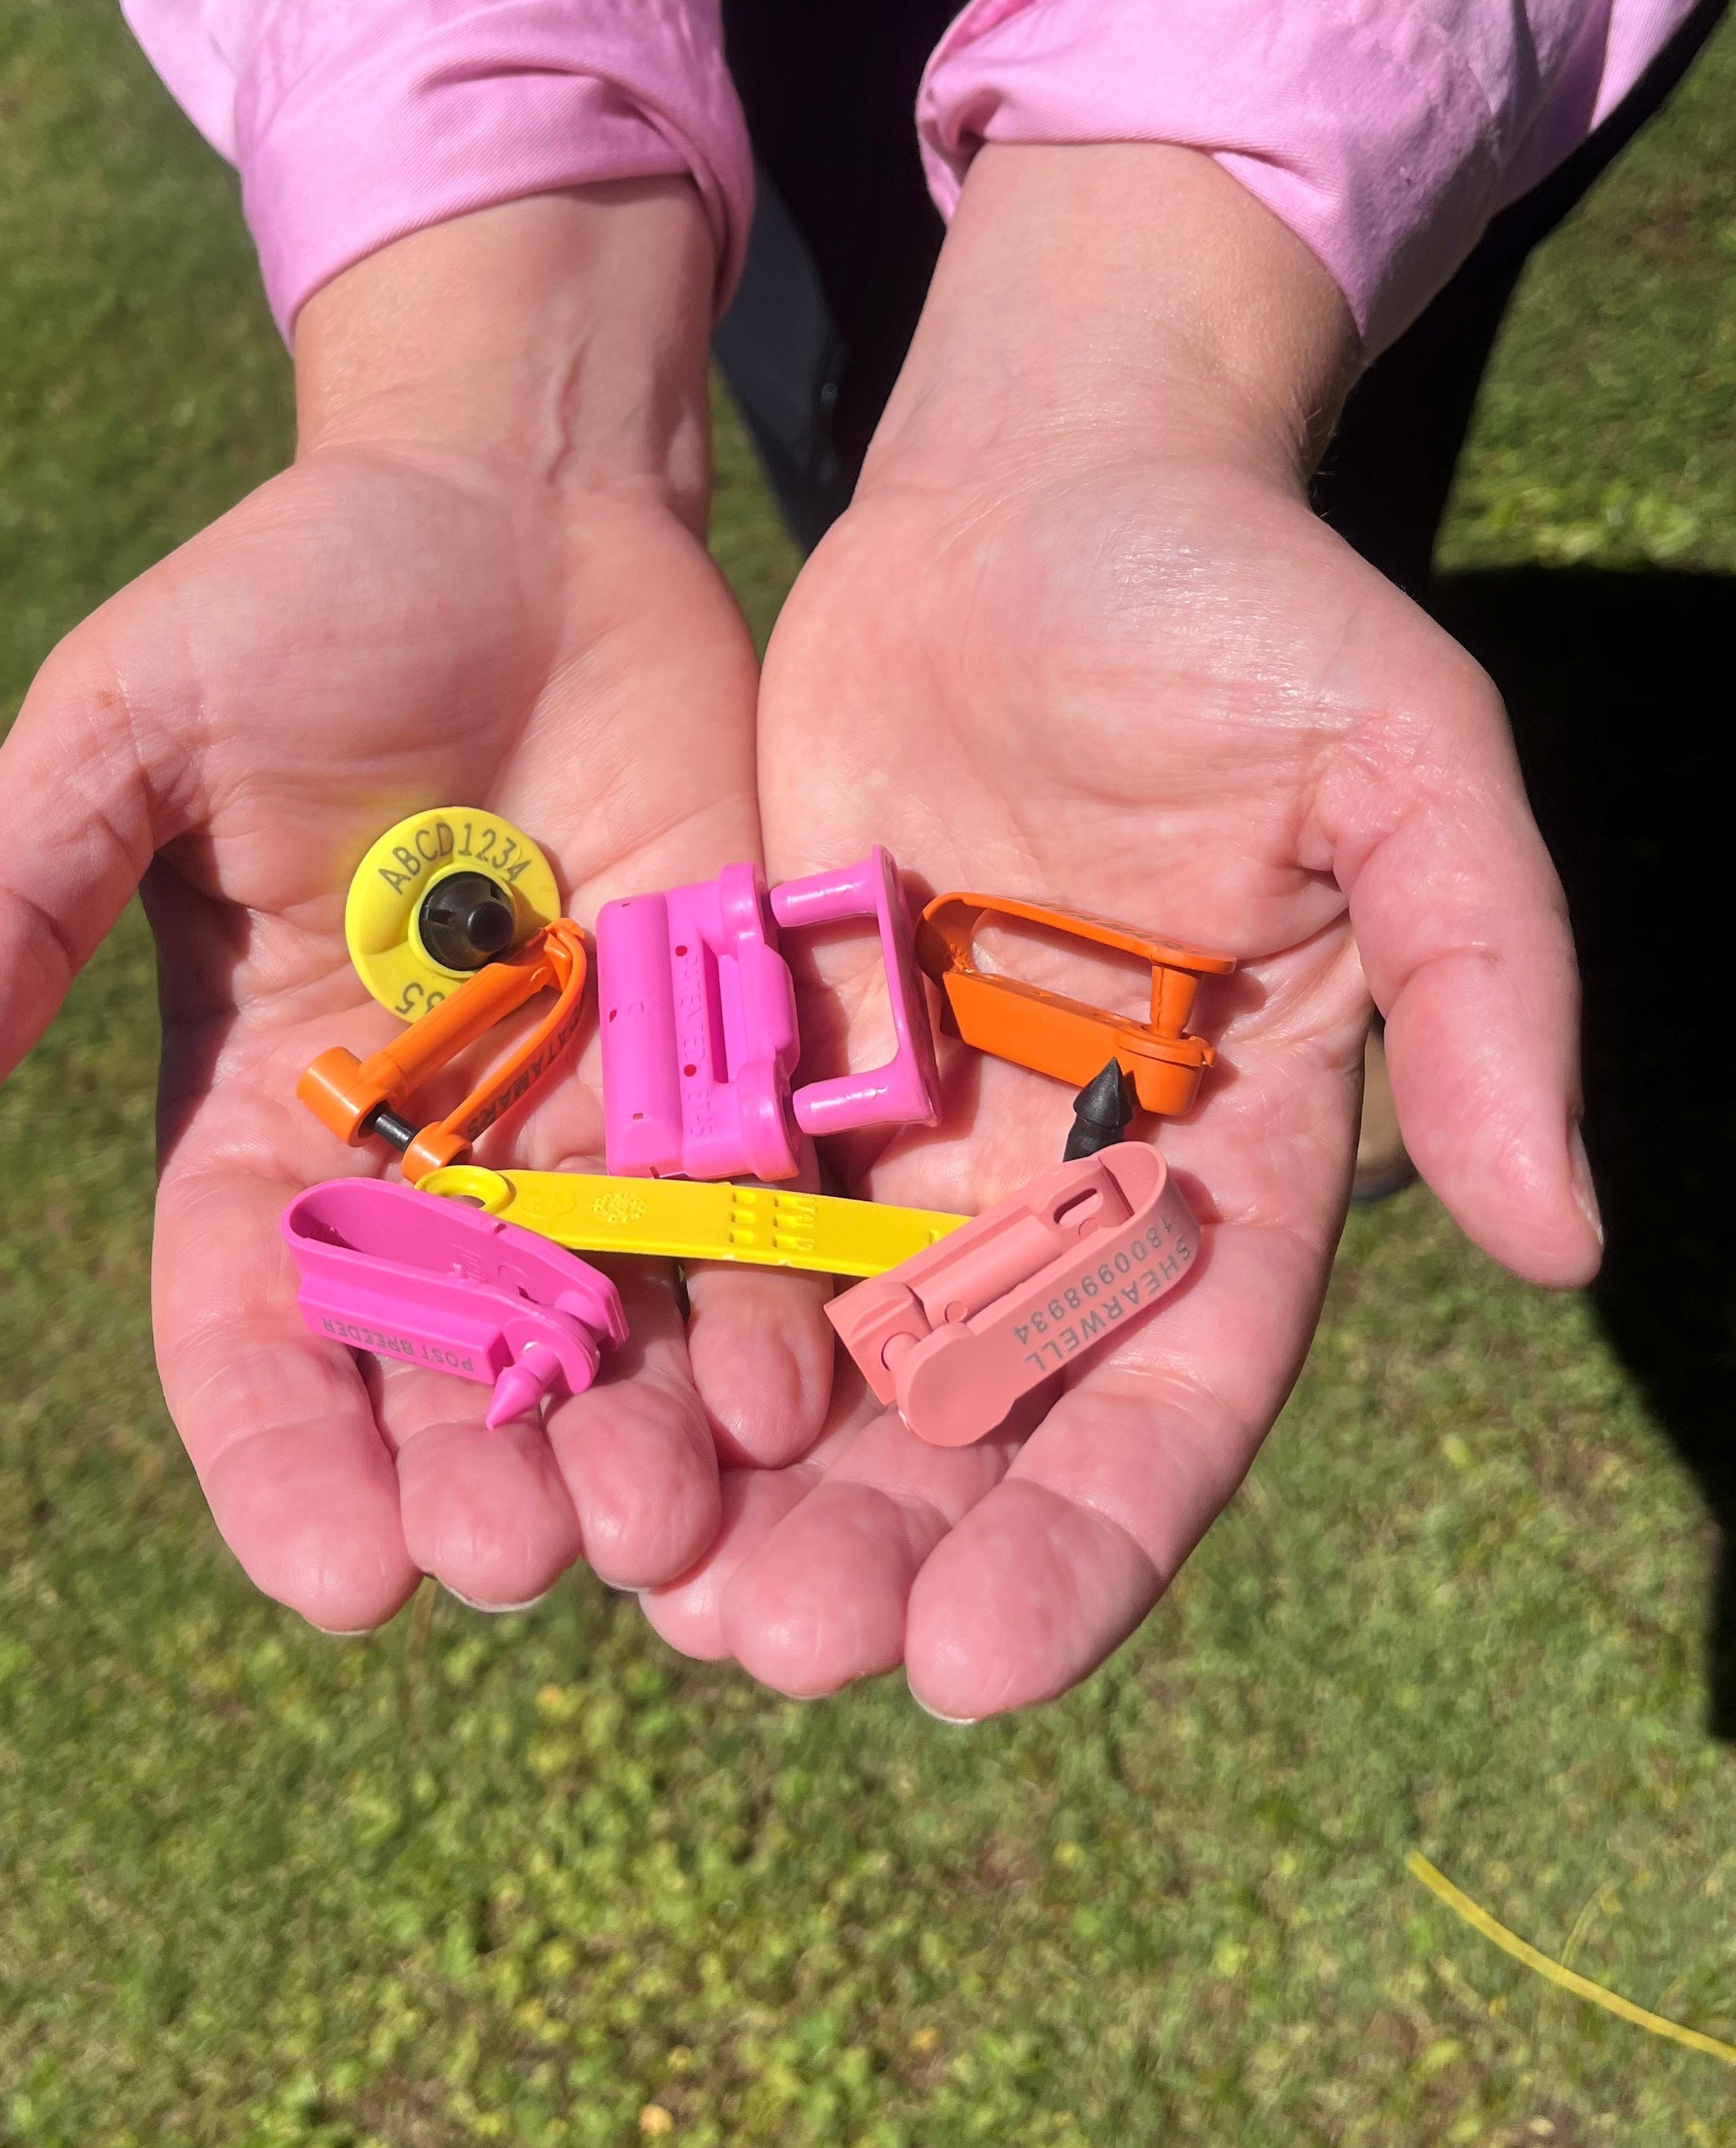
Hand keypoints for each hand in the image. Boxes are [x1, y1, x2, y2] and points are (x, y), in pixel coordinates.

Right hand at [0, 183, 811, 1629]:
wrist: (516, 502)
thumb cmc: (288, 602)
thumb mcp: (120, 736)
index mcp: (259, 1106)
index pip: (251, 1325)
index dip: (282, 1457)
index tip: (333, 1573)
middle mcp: (423, 1142)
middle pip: (442, 1359)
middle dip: (475, 1472)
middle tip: (515, 1562)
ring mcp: (582, 1105)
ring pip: (608, 1317)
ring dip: (635, 1431)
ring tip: (666, 1527)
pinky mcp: (719, 1041)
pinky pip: (747, 1202)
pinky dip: (765, 1300)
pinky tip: (792, 1391)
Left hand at [646, 144, 1600, 1717]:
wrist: (1044, 485)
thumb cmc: (1245, 610)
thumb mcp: (1405, 769)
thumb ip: (1482, 989)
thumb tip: (1569, 1240)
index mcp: (1230, 1153)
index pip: (1172, 1388)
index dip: (1087, 1532)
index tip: (981, 1663)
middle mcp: (1064, 1174)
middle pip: (980, 1414)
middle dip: (890, 1546)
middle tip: (777, 1654)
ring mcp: (912, 1122)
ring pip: (831, 1351)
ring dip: (753, 1483)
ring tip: (659, 1599)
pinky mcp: (776, 1046)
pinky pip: (713, 1208)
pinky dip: (656, 1319)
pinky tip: (578, 1414)